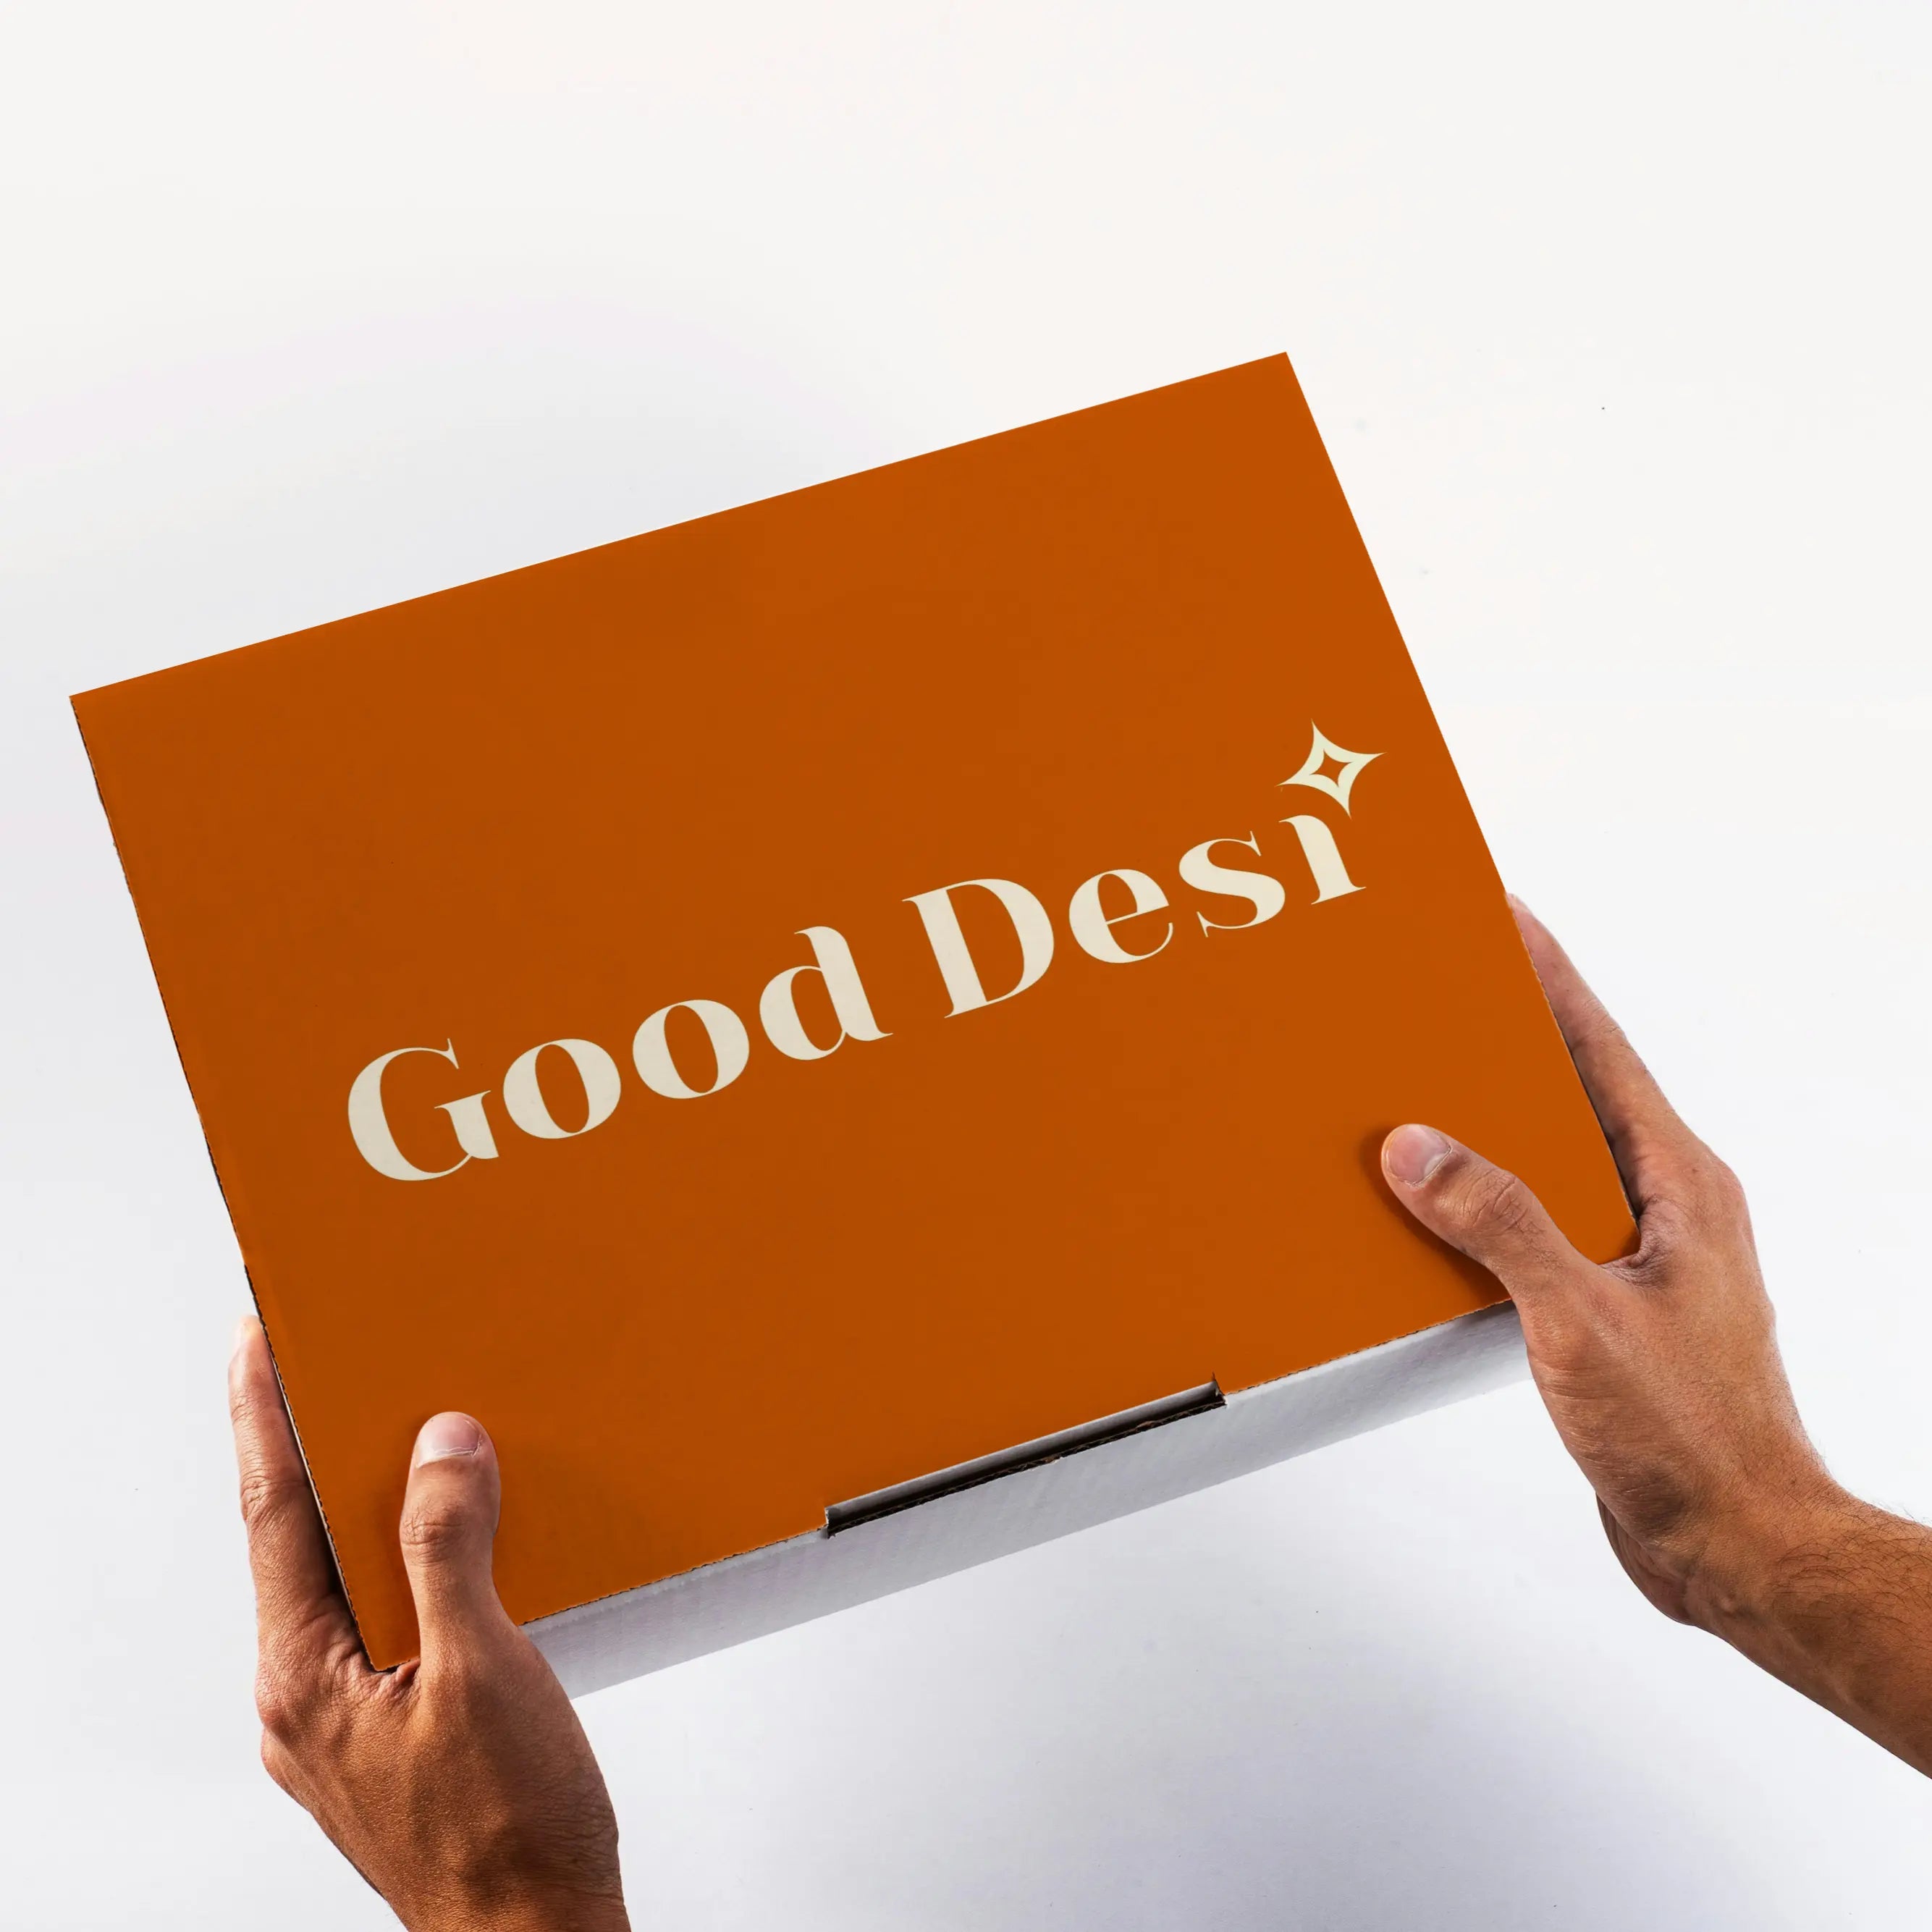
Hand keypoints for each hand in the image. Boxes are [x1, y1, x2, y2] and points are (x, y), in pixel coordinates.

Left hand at [228, 1317, 629, 1930]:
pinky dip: (414, 1560)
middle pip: (303, 1539)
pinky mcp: (389, 1731)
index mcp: (306, 1678)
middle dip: (320, 1445)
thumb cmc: (509, 1836)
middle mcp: (306, 1698)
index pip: (274, 1512)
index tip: (255, 1338)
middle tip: (337, 1360)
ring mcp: (344, 1720)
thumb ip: (451, 1550)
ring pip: (351, 1578)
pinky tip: (461, 1539)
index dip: (264, 1413)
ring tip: (410, 1436)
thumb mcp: (485, 1673)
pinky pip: (388, 1616)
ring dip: (376, 1504)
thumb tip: (440, 1448)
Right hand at [1380, 900, 1931, 1775]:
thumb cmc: (1697, 1441)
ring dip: (1487, 1126)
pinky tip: (1433, 1213)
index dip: (1550, 976)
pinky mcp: (1608, 1306)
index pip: (1601, 1048)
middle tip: (1440, 988)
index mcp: (1680, 1184)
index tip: (1503, 915)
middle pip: (1572, 1091)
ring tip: (1417, 1088)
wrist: (1739, 1546)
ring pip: (1549, 1160)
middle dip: (1506, 1036)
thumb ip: (1499, 1226)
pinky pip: (1535, 1225)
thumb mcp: (1581, 1321)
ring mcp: (1639, 1256)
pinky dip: (1483, 1204)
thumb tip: (1420, 1148)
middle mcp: (1665, 1207)